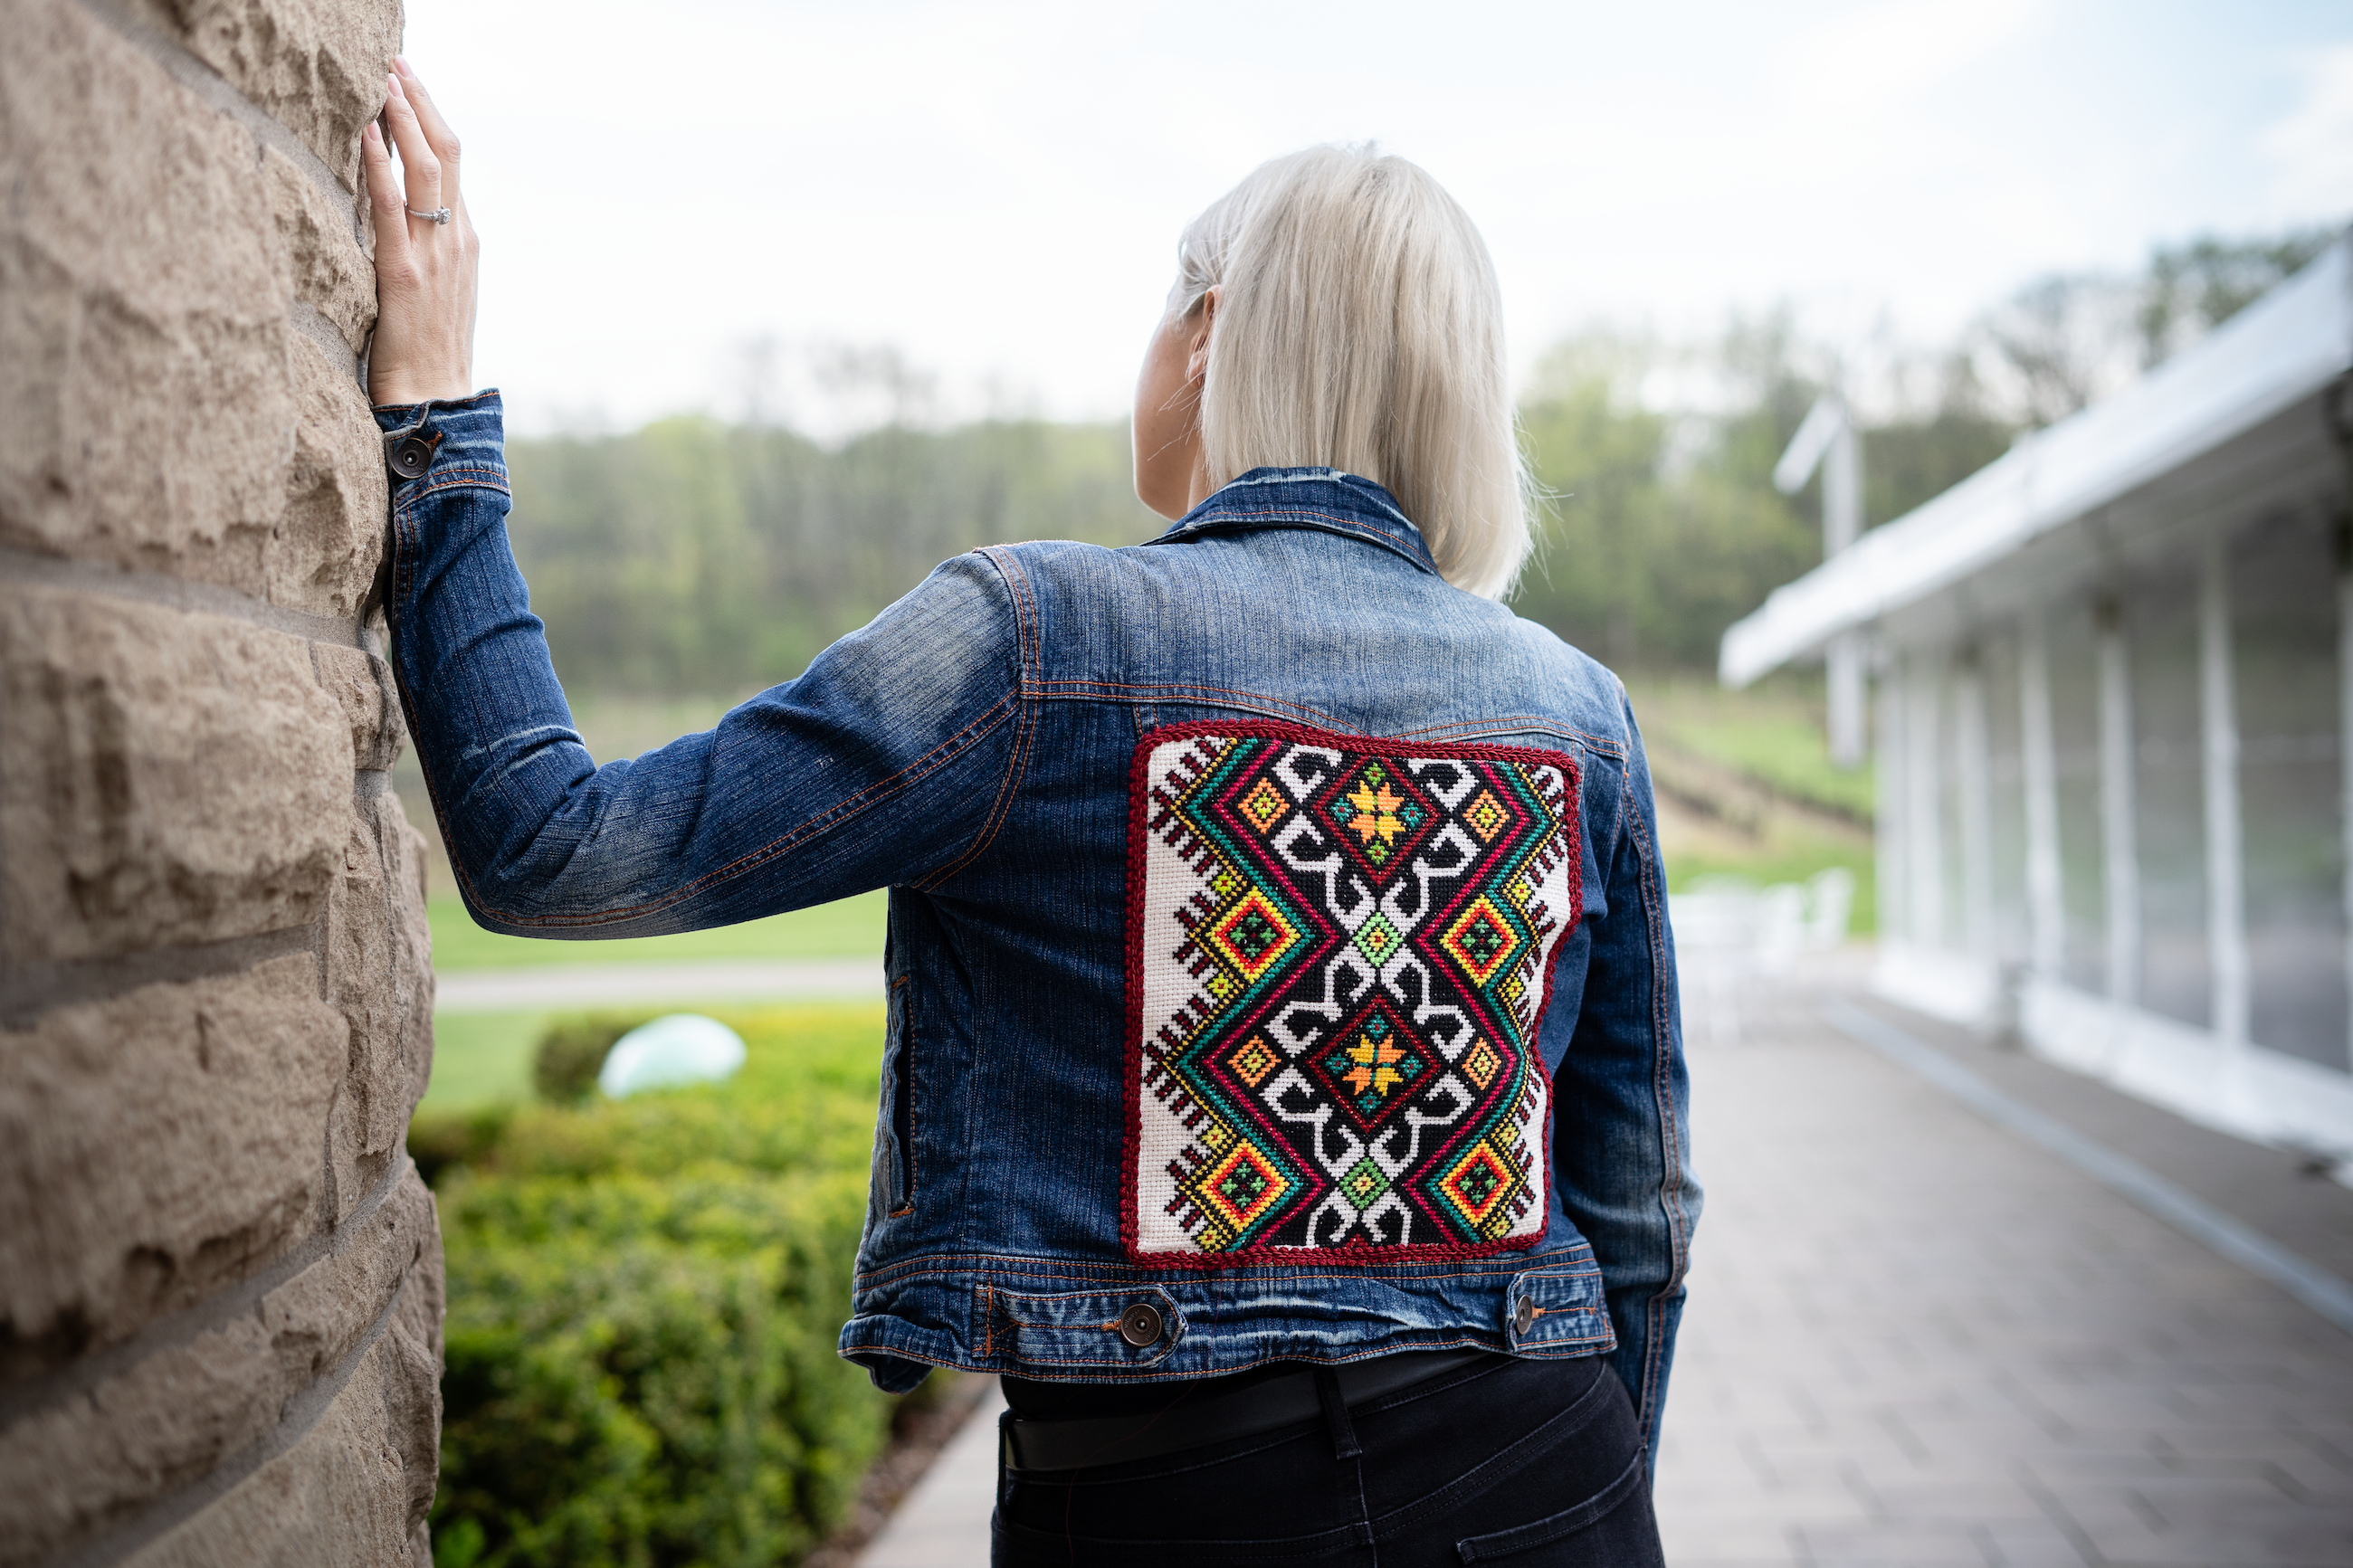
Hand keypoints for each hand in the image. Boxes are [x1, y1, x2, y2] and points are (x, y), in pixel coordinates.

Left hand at [363, 59, 477, 405]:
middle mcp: (457, 240)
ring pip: (428, 169)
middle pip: (449, 153)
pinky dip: (380, 164)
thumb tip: (400, 215)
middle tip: (395, 63)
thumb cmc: (428, 353)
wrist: (437, 402)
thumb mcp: (438, 292)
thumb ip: (427, 249)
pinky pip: (392, 207)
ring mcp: (435, 256)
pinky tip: (365, 133)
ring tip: (382, 80)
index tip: (408, 84)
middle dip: (421, 102)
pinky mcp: (403, 274)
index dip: (432, 118)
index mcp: (466, 242)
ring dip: (403, 118)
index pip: (455, 165)